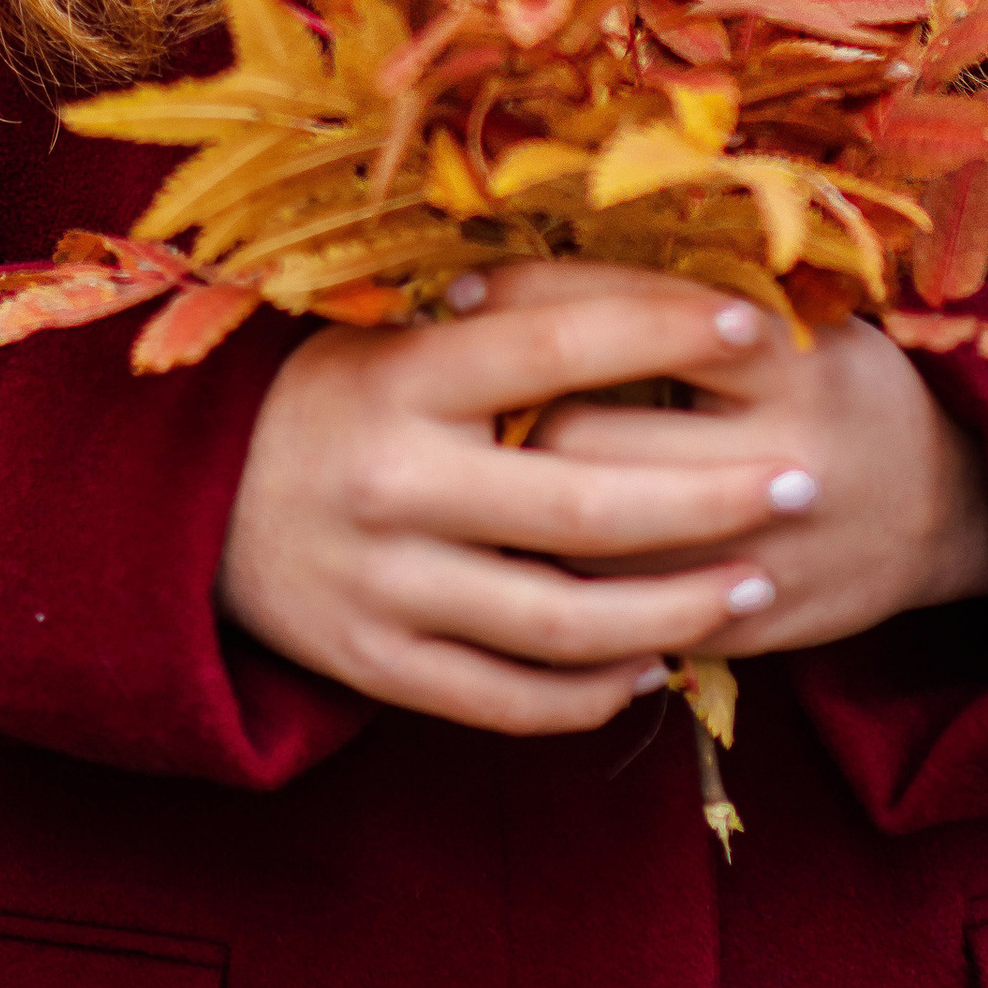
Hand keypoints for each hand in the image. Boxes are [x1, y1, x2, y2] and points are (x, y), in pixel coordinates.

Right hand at [218, 272, 839, 734]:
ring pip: (560, 618)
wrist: (186, 509)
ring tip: (756, 585)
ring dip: (675, 607)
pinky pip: (506, 698)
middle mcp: (395, 481)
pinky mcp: (377, 666)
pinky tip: (658, 664)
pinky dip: (592, 692)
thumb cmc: (328, 398)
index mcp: (404, 378)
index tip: (756, 320)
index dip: (661, 328)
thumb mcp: (391, 339)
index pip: (555, 343)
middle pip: (583, 500)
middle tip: (801, 481)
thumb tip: (653, 289)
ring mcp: (385, 586)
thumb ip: (500, 330)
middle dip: (710, 497)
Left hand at [511, 264, 987, 655]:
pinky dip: (568, 579)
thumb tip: (537, 269)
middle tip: (464, 393)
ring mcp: (764, 557)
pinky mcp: (748, 631)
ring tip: (482, 467)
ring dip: (522, 505)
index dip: (534, 296)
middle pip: (586, 438)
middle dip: (512, 411)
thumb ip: (691, 302)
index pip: (631, 316)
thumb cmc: (846, 383)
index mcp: (791, 358)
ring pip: (585, 542)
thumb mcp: (800, 316)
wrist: (952, 507)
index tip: (465, 290)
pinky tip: (535, 543)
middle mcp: (779, 457)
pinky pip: (620, 614)